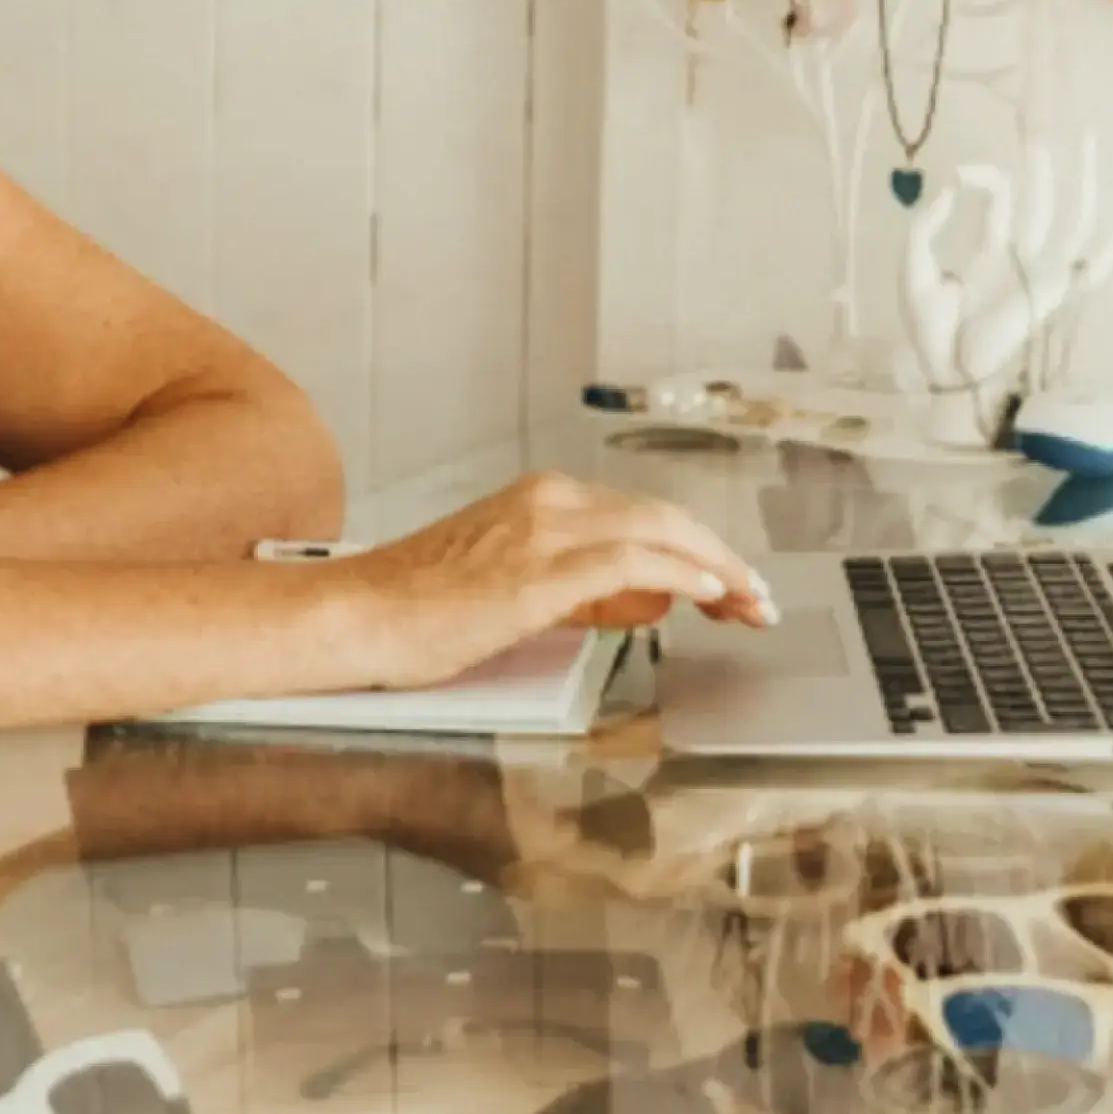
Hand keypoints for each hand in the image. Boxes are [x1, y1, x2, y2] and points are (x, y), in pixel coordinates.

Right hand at [340, 474, 775, 687]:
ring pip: (658, 533)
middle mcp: (549, 502)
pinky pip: (630, 563)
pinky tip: (707, 594)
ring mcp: (544, 533)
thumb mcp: (512, 586)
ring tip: (748, 603)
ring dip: (715, 568)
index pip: (644, 516)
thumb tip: (643, 598)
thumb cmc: (417, 609)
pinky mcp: (537, 573)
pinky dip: (679, 575)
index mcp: (541, 499)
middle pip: (664, 519)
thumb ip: (581, 587)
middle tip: (757, 598)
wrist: (355, 614)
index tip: (731, 582)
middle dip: (721, 558)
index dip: (699, 548)